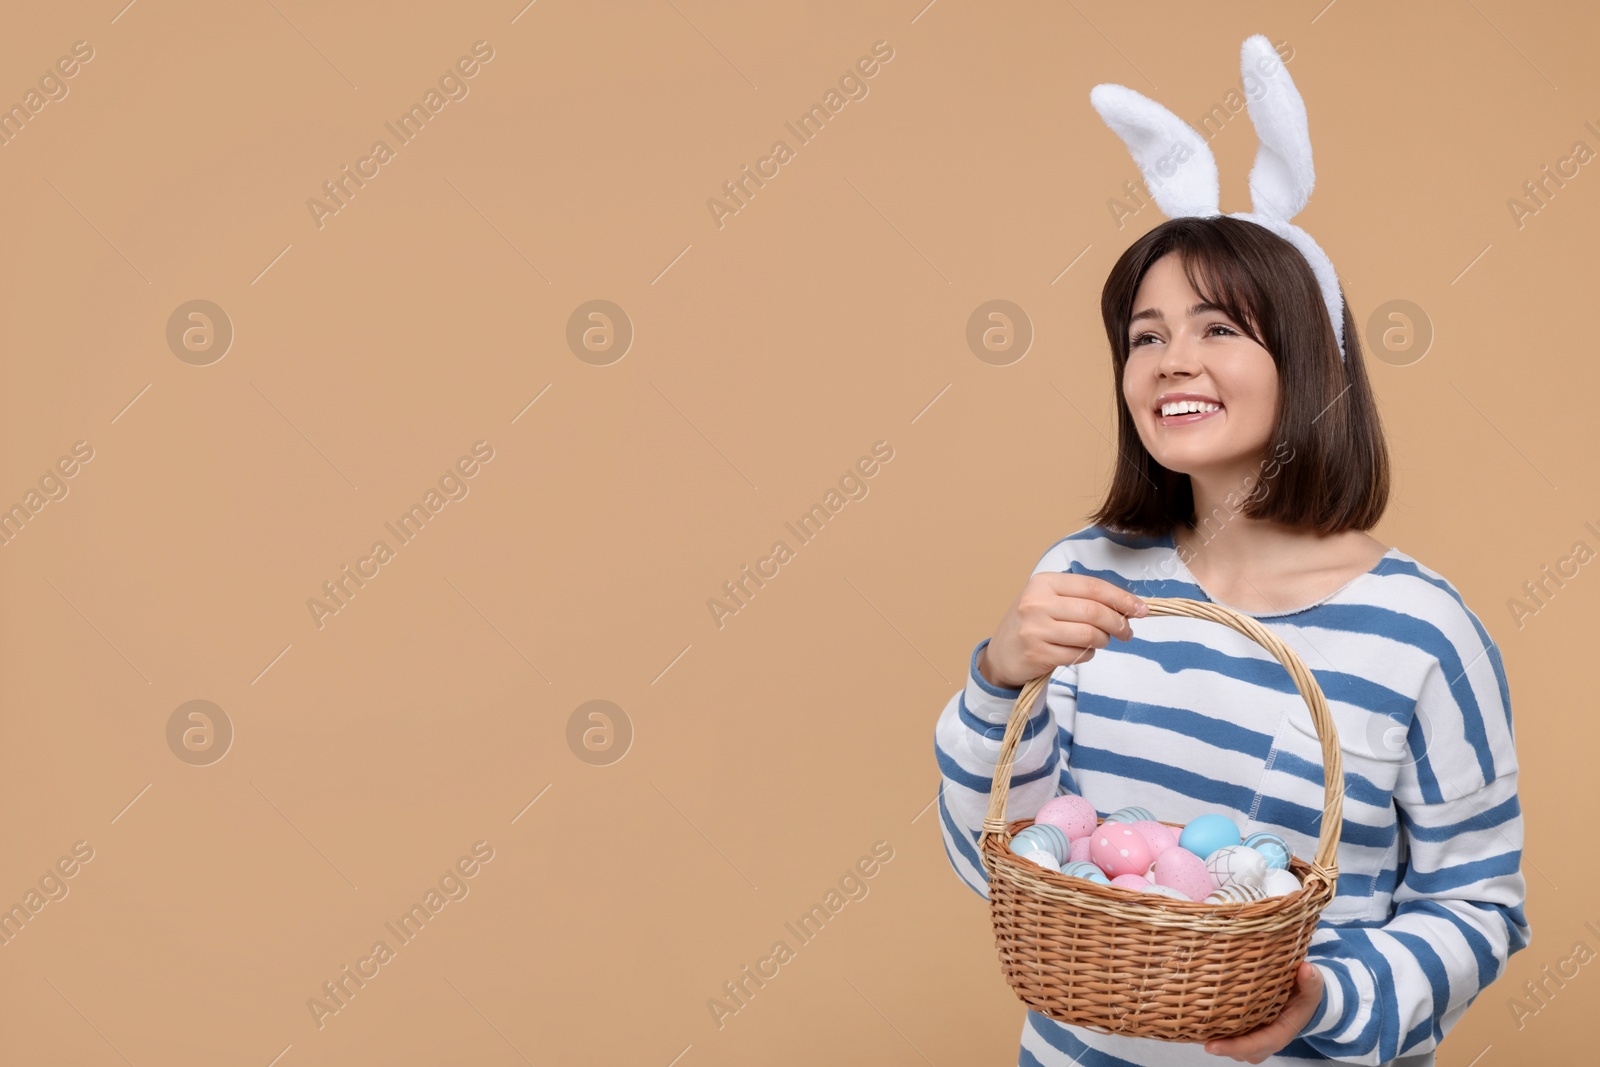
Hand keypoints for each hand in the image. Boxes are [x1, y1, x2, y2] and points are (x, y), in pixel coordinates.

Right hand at [980, 572, 1147, 688]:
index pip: (1093, 587)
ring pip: (1089, 634)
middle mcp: (1037, 603)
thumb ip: (1082, 598)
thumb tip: (1127, 606)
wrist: (1001, 654)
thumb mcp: (1049, 600)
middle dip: (1118, 623)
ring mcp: (1035, 629)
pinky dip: (1087, 654)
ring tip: (1102, 642)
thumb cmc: (1033, 624)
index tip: (1141, 609)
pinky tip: (1081, 651)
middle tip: (1127, 632)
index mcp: (1044, 583)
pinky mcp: (1037, 653)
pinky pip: (1078, 655)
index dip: (1121, 598)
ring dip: (1103, 641)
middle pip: (1094, 612)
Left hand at [1203, 962, 1322, 1061]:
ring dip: (1213, 1038)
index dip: (1234, 1047)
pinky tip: (1193, 1017)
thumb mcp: (1312, 987)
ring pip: (1231, 1045)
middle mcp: (1264, 1040)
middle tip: (1192, 1034)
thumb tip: (1306, 969)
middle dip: (1217, 1045)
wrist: (1304, 1000)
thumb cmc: (1305, 994)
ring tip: (1189, 1025)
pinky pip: (1227, 1034)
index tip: (1211, 1046)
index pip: (1256, 1045)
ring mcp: (1253, 1037)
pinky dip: (1213, 1029)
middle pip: (1239, 1050)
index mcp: (1280, 1033)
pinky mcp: (1244, 1029)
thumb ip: (1311, 981)